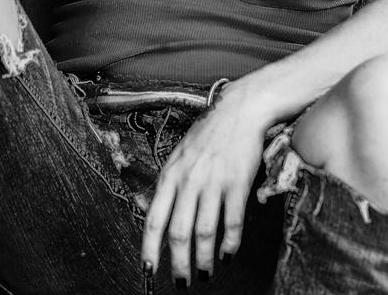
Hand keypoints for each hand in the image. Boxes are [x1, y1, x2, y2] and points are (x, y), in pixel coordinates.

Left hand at [141, 85, 265, 285]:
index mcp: (171, 174)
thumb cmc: (208, 135)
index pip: (155, 218)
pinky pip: (232, 223)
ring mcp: (214, 182)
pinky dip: (229, 245)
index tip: (148, 270)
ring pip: (204, 233)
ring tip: (204, 274)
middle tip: (182, 282)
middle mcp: (189, 180)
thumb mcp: (180, 156)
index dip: (150, 248)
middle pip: (179, 232)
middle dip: (179, 264)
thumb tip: (161, 222)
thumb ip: (171, 185)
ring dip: (203, 260)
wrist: (238, 111)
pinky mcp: (237, 183)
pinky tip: (227, 255)